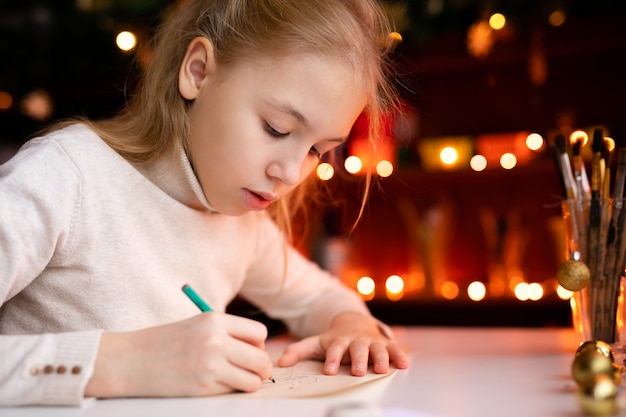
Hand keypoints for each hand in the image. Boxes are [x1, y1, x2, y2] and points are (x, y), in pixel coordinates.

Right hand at [85, 313, 272, 397]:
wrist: (129, 360)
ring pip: (253, 379)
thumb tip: (260, 351)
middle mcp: (215, 340)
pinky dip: (232, 390)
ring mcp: (210, 365)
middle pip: (261, 358)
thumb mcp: (197, 325)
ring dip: (250, 382)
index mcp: (214, 320)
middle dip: (262, 368)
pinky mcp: (203, 387)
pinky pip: (233, 391)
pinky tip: (217, 385)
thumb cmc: (165, 343)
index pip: (259, 333)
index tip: (251, 351)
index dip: (259, 344)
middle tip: (255, 372)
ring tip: (238, 380)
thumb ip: (227, 334)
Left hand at [276, 312, 408, 375]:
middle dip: (358, 359)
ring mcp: (372, 342)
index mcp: (339, 341)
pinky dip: (400, 356)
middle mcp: (356, 340)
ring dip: (380, 358)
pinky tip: (404, 364)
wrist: (354, 322)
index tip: (329, 370)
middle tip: (357, 371)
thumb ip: (299, 351)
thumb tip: (281, 363)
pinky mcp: (386, 344)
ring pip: (377, 349)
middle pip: (357, 349)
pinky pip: (394, 349)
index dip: (331, 359)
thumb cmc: (334, 339)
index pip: (334, 349)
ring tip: (381, 369)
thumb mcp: (316, 343)